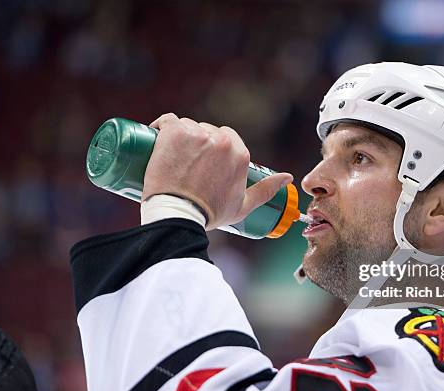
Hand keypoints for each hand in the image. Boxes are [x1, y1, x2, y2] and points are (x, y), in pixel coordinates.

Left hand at [143, 113, 292, 229]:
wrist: (180, 215)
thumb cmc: (211, 213)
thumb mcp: (243, 205)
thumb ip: (266, 190)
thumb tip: (288, 177)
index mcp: (240, 153)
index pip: (226, 138)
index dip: (212, 148)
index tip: (200, 161)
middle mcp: (222, 140)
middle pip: (206, 131)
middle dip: (196, 143)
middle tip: (183, 163)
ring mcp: (197, 134)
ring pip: (187, 127)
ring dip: (178, 137)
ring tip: (170, 158)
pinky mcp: (174, 132)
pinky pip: (166, 121)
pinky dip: (160, 128)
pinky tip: (156, 138)